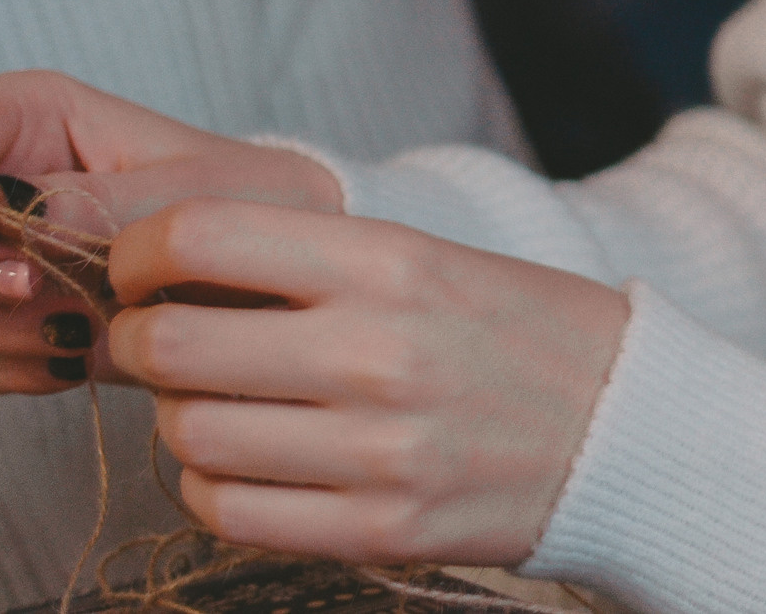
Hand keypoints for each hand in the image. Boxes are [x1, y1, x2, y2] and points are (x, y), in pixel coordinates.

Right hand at [0, 70, 341, 394]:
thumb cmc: (252, 201)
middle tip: (39, 290)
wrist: (288, 274)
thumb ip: (97, 204)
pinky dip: (17, 366)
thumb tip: (8, 226)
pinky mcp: (11, 316)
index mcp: (32, 118)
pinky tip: (78, 357)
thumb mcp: (191, 190)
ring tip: (80, 324)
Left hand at [109, 199, 630, 566]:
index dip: (137, 251)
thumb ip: (310, 258)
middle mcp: (380, 352)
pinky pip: (230, 513)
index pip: (201, 236)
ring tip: (220, 405)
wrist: (628, 425)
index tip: (139, 268)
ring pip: (190, 437)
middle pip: (170, 345)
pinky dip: (214, 489)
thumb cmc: (516, 330)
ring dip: (180, 420)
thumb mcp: (430, 256)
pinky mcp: (380, 530)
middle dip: (136, 342)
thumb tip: (165, 267)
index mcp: (393, 261)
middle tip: (154, 342)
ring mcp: (380, 449)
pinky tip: (252, 464)